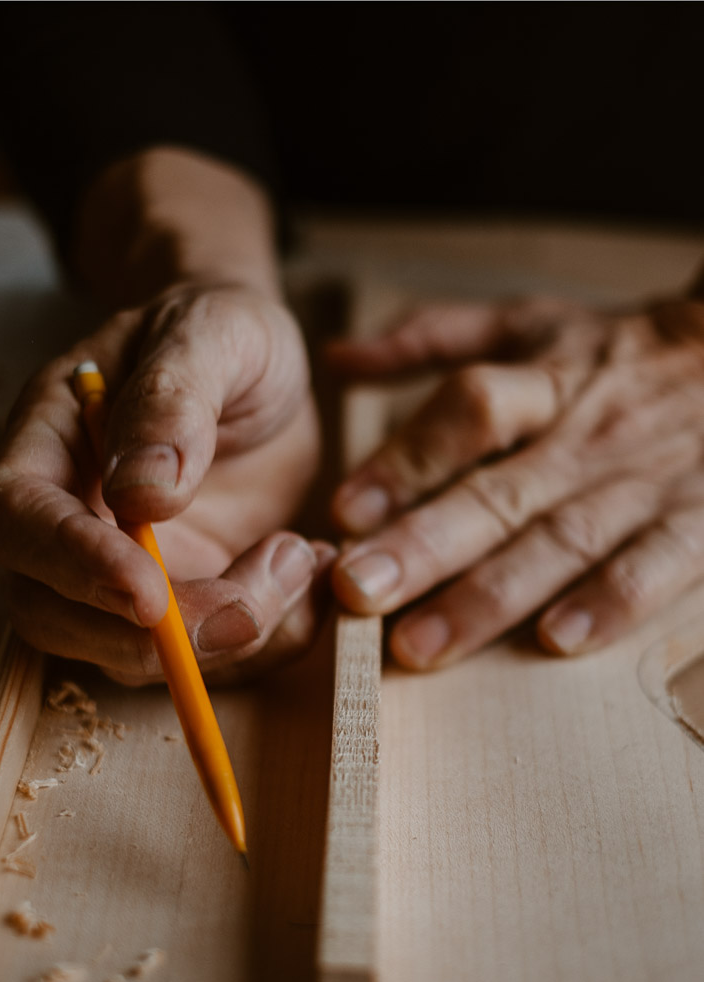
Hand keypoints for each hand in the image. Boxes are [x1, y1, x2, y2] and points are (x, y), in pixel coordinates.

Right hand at [0, 282, 330, 683]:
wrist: (258, 367)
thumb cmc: (218, 332)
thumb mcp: (212, 333)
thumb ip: (172, 400)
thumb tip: (140, 493)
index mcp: (42, 447)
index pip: (17, 522)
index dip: (71, 565)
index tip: (147, 590)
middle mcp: (61, 525)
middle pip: (54, 616)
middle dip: (156, 634)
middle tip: (261, 597)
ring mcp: (112, 577)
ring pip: (129, 657)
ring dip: (225, 640)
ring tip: (304, 556)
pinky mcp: (174, 609)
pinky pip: (203, 660)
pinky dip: (270, 640)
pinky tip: (313, 570)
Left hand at [327, 296, 703, 666]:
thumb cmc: (623, 353)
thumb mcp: (532, 326)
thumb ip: (431, 339)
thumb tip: (335, 355)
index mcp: (544, 380)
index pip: (468, 413)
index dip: (406, 459)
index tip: (344, 509)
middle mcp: (587, 434)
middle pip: (498, 490)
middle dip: (424, 545)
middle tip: (357, 591)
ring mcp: (647, 480)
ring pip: (561, 539)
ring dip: (489, 595)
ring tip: (421, 643)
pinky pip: (659, 562)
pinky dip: (612, 600)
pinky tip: (557, 640)